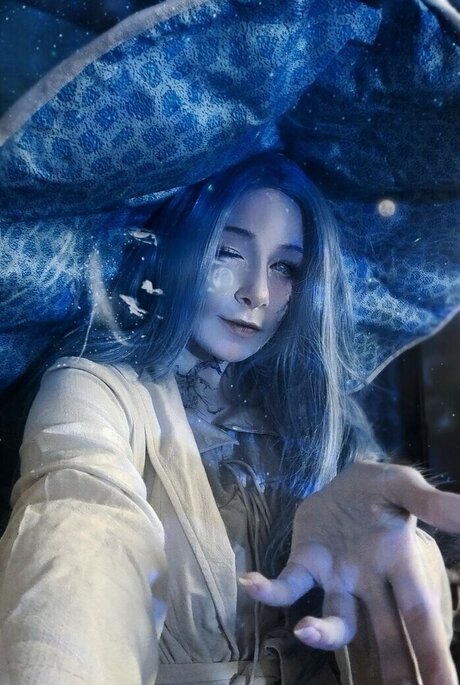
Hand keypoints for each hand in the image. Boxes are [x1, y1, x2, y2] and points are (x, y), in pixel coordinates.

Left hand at [240, 461, 459, 683]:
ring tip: (307, 630)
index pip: (421, 616)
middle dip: (395, 669)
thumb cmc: (381, 489)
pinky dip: (269, 590)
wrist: (345, 478)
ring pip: (336, 622)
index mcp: (401, 565)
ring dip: (324, 634)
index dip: (433, 654)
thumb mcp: (405, 488)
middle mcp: (371, 581)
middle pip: (387, 635)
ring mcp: (337, 577)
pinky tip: (250, 582)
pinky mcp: (306, 562)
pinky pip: (288, 585)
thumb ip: (433, 504)